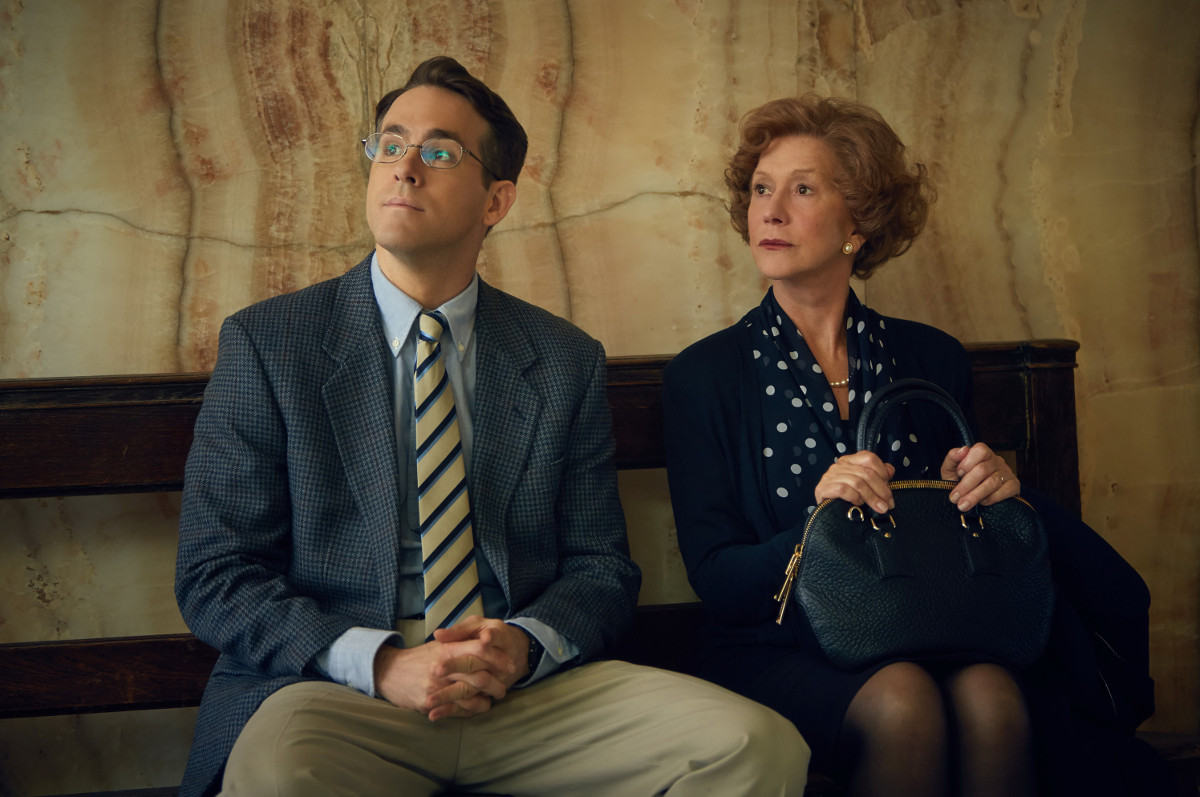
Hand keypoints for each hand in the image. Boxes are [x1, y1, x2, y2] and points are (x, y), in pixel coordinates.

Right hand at [373, 617, 517, 720]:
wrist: (390, 672)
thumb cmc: (420, 658)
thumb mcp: (440, 645)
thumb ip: (461, 642)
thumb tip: (488, 640)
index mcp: (448, 648)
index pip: (479, 649)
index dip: (498, 657)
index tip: (510, 664)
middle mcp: (443, 666)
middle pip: (478, 674)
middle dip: (496, 682)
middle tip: (505, 686)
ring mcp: (436, 686)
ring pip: (470, 695)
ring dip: (485, 699)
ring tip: (493, 699)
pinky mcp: (429, 702)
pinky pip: (456, 709)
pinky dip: (470, 710)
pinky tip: (477, 707)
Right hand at [814, 450, 895, 513]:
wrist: (827, 515)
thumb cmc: (848, 499)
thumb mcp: (865, 486)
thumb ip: (878, 475)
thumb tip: (890, 470)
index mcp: (850, 461)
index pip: (869, 458)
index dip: (882, 472)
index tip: (889, 487)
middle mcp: (839, 465)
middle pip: (866, 473)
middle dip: (881, 490)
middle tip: (888, 504)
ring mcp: (830, 476)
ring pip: (857, 482)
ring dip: (872, 497)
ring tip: (880, 508)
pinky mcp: (823, 488)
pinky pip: (844, 489)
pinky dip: (855, 497)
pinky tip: (858, 504)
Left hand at [940, 443, 1019, 510]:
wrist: (975, 503)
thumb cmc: (960, 481)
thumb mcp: (951, 470)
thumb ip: (952, 458)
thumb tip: (963, 450)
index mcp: (982, 454)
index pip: (980, 450)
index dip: (968, 462)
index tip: (958, 474)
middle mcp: (996, 461)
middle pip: (983, 469)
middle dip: (966, 485)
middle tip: (955, 498)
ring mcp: (1007, 472)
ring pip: (993, 482)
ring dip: (975, 495)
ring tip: (963, 505)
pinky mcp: (1014, 485)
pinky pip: (1005, 491)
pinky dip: (991, 498)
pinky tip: (982, 503)